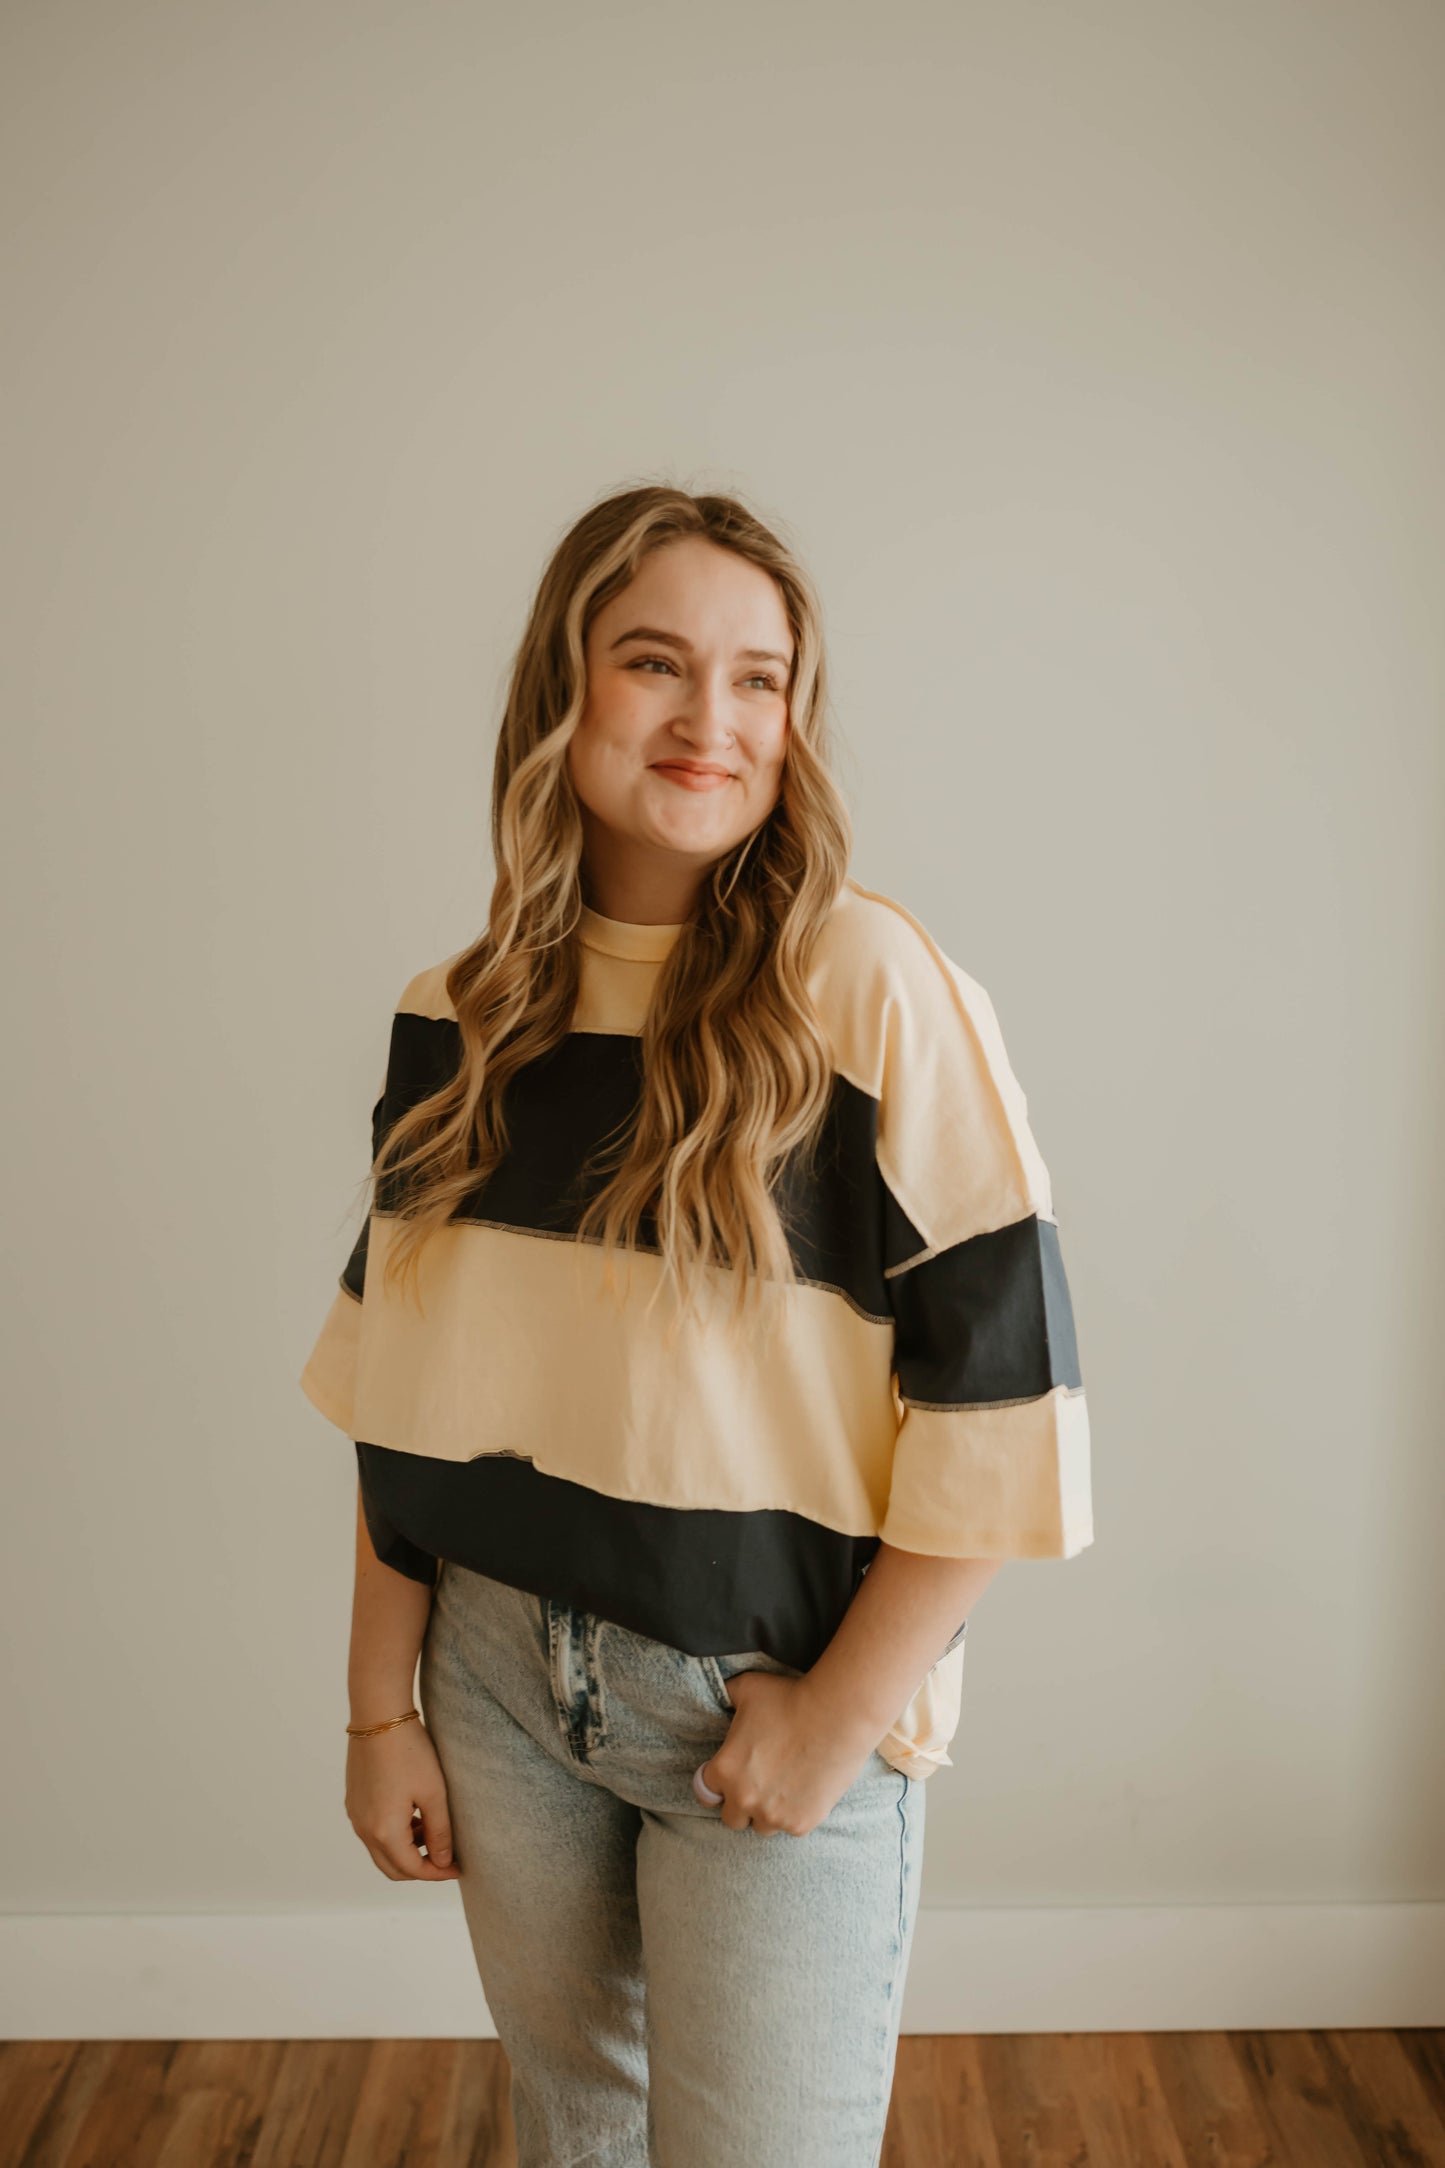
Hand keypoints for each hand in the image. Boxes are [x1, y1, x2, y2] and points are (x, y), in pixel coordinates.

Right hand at [345, 1717, 463, 1880]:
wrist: (378, 1716)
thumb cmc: (409, 1752)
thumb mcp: (434, 1793)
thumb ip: (439, 1832)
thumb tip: (443, 1861)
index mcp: (384, 1831)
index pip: (412, 1869)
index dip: (437, 1873)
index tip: (458, 1867)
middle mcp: (363, 1829)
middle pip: (392, 1868)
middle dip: (420, 1868)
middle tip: (446, 1857)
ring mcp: (355, 1815)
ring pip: (381, 1851)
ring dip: (406, 1851)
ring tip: (432, 1830)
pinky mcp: (353, 1801)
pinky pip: (373, 1832)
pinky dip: (393, 1835)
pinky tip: (413, 1815)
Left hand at [698, 1672, 883, 1836]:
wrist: (837, 1715)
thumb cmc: (790, 1698)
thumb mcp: (747, 1688)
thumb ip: (726, 1695)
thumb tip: (720, 1694)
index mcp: (724, 1770)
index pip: (706, 1791)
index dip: (718, 1782)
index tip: (732, 1775)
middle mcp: (744, 1799)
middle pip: (731, 1817)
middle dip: (741, 1803)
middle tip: (759, 1784)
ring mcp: (773, 1815)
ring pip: (762, 1826)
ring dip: (767, 1812)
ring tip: (783, 1789)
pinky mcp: (801, 1823)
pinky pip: (791, 1828)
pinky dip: (795, 1814)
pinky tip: (805, 1791)